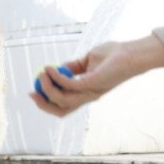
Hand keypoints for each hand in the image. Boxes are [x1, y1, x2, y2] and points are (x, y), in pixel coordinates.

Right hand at [30, 34, 163, 116]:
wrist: (131, 53)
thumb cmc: (114, 55)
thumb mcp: (88, 60)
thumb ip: (73, 66)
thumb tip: (57, 68)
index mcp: (86, 93)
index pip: (64, 105)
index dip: (47, 102)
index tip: (34, 91)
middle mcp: (88, 96)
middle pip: (61, 110)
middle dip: (43, 104)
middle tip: (32, 92)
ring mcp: (90, 92)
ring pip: (62, 100)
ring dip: (47, 88)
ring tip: (42, 73)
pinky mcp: (92, 84)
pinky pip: (68, 84)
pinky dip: (56, 77)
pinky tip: (50, 68)